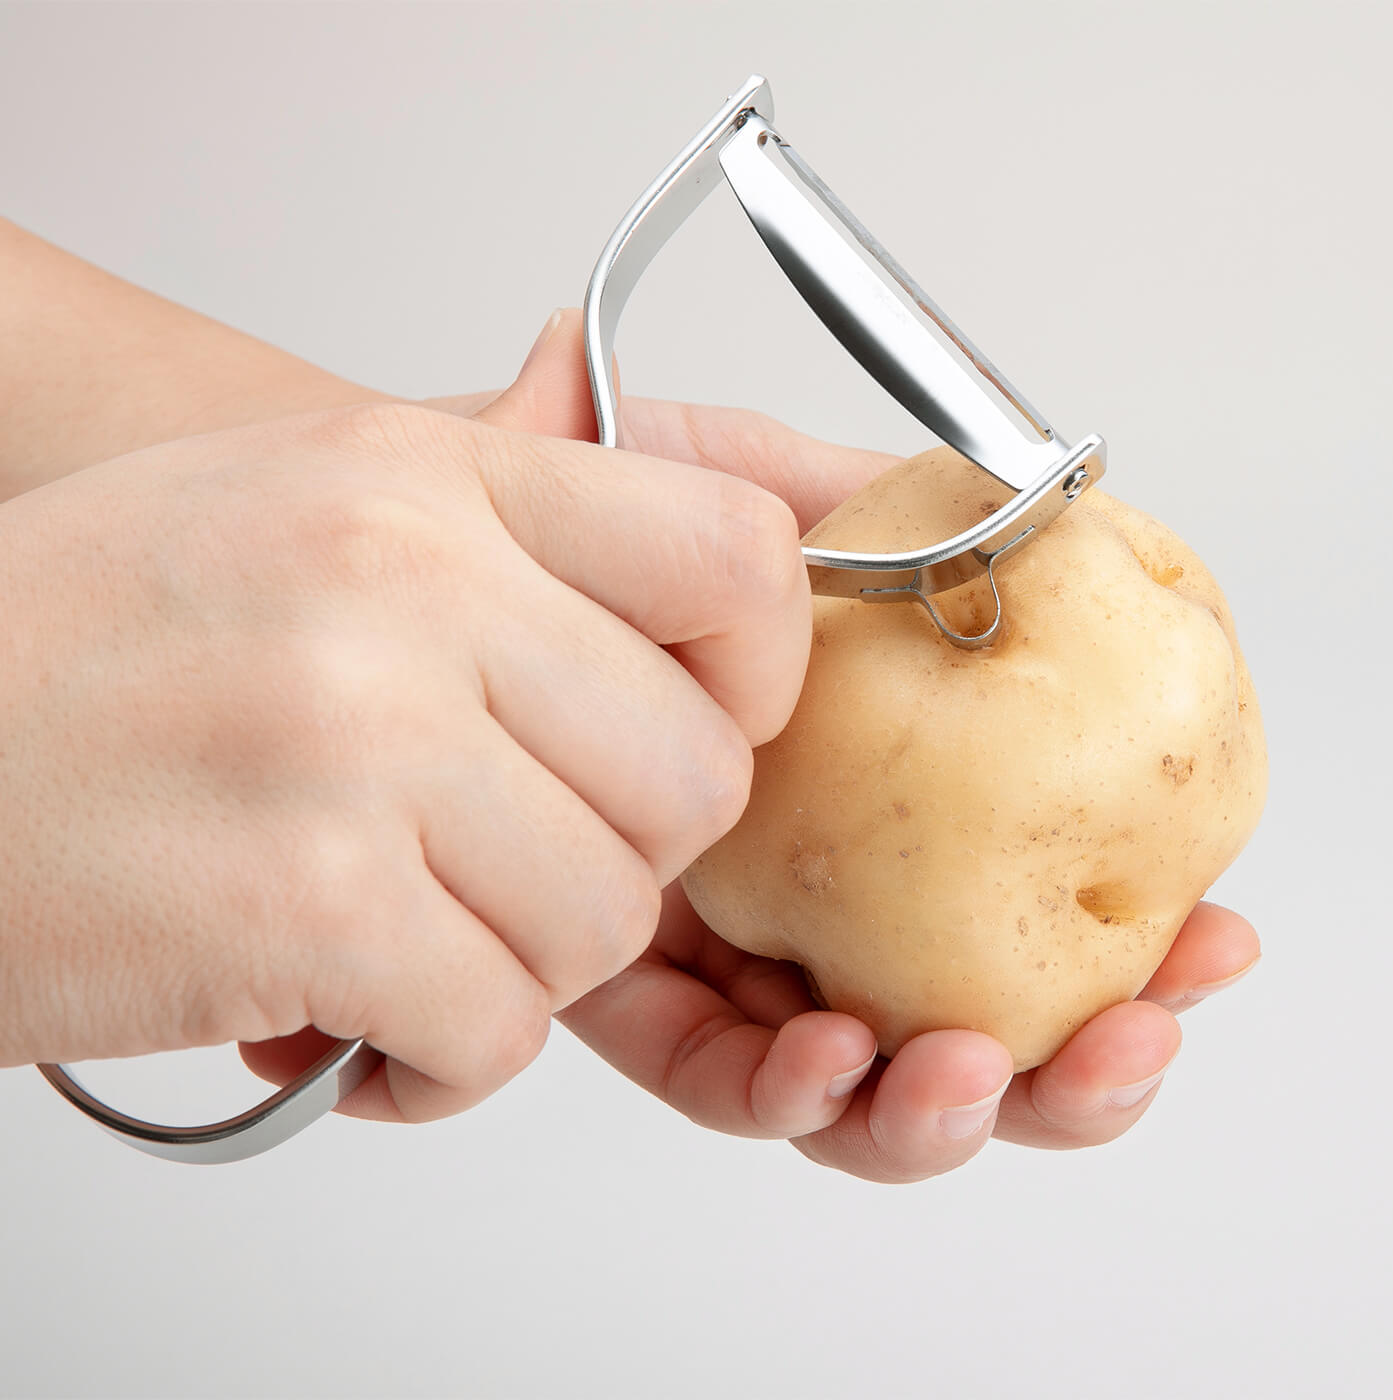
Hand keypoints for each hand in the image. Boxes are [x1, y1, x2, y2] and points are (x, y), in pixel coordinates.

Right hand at [0, 389, 811, 1122]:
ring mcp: (358, 741)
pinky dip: (446, 1060)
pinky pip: (498, 1030)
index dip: (755, 671)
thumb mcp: (292, 494)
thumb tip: (597, 383)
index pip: (733, 553)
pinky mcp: (307, 906)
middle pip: (695, 773)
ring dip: (525, 965)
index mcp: (423, 478)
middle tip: (514, 866)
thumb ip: (479, 478)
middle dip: (626, 856)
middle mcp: (405, 585)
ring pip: (608, 918)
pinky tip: (363, 1025)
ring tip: (416, 937)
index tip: (693, 726)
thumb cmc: (80, 650)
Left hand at [441, 310, 1262, 1181]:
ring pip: (851, 1071)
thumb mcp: (708, 479)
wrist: (413, 559)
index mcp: (866, 789)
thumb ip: (831, 488)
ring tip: (970, 1073)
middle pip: (955, 1012)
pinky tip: (829, 1062)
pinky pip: (715, 1066)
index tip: (1196, 944)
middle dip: (1056, 1063)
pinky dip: (783, 1085)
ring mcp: (720, 937)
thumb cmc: (561, 517)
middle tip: (1120, 1046)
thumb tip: (991, 493)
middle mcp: (810, 877)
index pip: (1013, 894)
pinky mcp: (618, 982)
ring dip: (938, 1101)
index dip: (1115, 943)